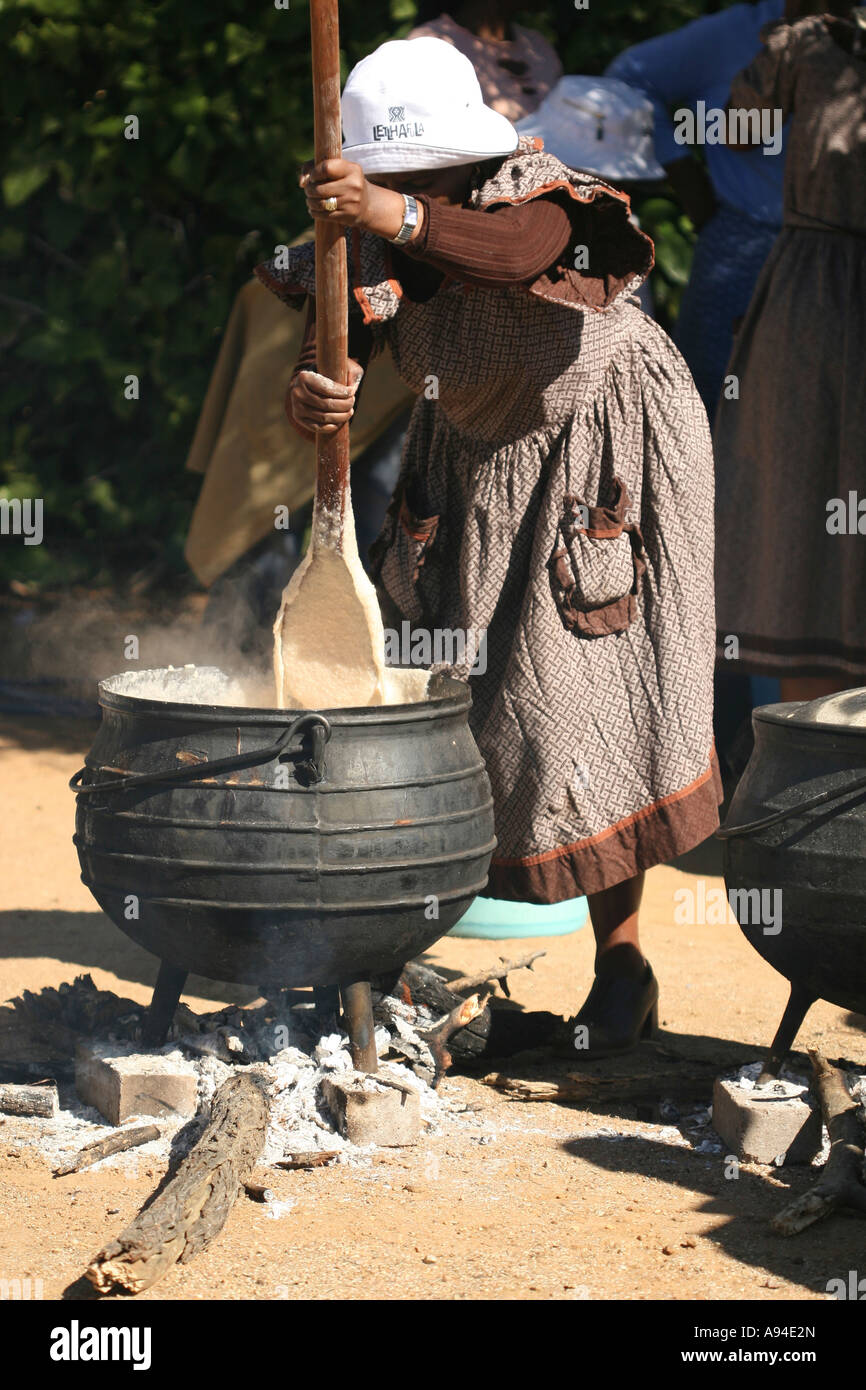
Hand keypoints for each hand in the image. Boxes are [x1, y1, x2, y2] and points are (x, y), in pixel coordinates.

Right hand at [288, 360, 363, 435]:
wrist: (309, 382)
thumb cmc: (327, 372)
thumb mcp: (339, 367)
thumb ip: (349, 373)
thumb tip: (353, 389)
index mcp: (304, 377)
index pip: (326, 389)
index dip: (342, 392)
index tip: (352, 392)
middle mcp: (296, 392)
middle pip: (326, 404)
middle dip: (344, 405)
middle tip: (352, 402)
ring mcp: (296, 407)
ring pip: (323, 417)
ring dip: (341, 417)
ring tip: (350, 411)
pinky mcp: (298, 418)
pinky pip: (317, 427)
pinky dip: (331, 427)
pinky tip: (340, 422)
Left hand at [299, 159, 413, 238]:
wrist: (368, 205)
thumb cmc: (346, 182)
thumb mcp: (337, 169)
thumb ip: (313, 167)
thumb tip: (301, 182)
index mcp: (352, 169)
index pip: (326, 168)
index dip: (314, 173)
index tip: (313, 177)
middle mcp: (354, 185)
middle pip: (320, 188)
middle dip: (309, 190)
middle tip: (309, 190)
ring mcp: (351, 202)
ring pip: (321, 203)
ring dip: (310, 202)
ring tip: (310, 200)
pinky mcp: (348, 216)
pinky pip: (324, 215)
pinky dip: (314, 212)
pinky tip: (314, 209)